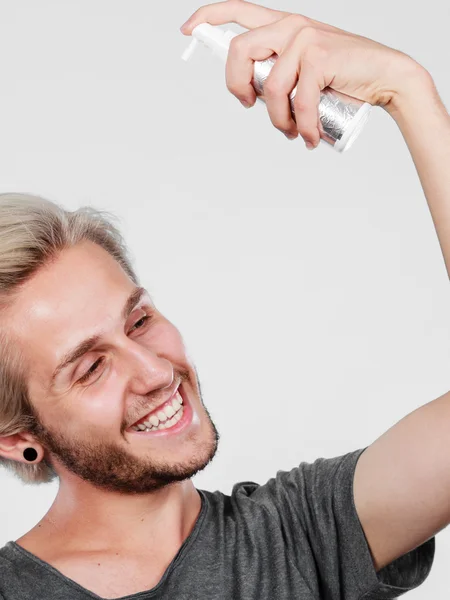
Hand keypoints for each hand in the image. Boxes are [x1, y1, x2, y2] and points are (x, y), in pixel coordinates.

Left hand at [181, 0, 427, 147]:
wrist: (386, 76)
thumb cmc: (343, 78)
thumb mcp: (305, 69)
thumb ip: (279, 73)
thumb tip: (253, 95)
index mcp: (283, 25)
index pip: (238, 10)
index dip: (208, 17)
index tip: (188, 31)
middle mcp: (291, 25)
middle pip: (239, 51)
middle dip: (237, 87)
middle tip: (250, 106)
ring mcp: (305, 39)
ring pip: (269, 87)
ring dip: (278, 120)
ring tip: (294, 132)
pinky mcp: (320, 57)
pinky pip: (297, 102)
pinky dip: (304, 127)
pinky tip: (311, 138)